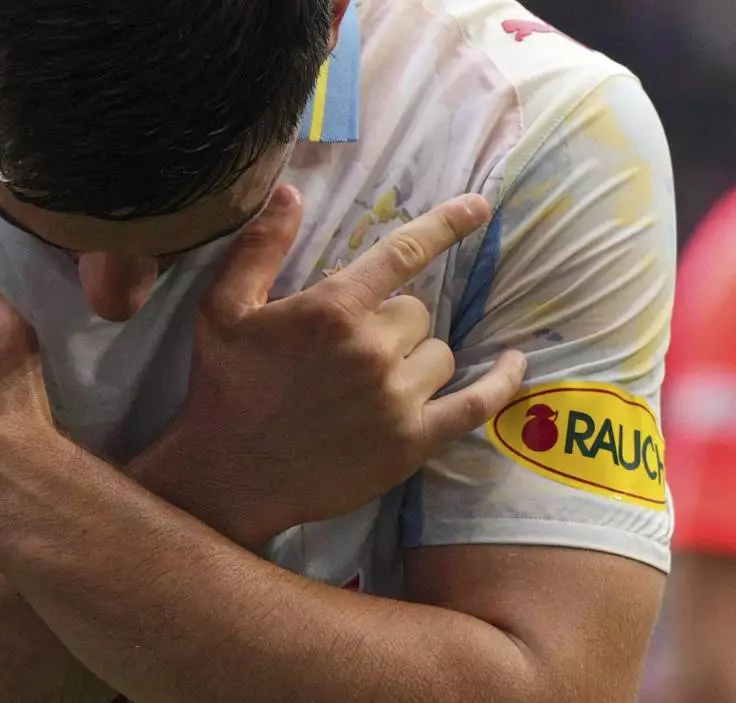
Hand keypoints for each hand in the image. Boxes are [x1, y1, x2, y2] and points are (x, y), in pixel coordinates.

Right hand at [158, 186, 525, 543]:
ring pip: (439, 355)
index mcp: (331, 311)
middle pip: (417, 313)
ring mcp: (396, 399)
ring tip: (372, 382)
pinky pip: (477, 404)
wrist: (229, 476)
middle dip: (390, 322)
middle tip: (349, 351)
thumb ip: (259, 248)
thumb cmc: (223, 389)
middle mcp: (371, 349)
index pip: (403, 253)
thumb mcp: (222, 310)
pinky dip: (501, 383)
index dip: (445, 224)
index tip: (478, 206)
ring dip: (415, 359)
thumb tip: (292, 192)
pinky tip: (514, 364)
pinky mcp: (411, 443)